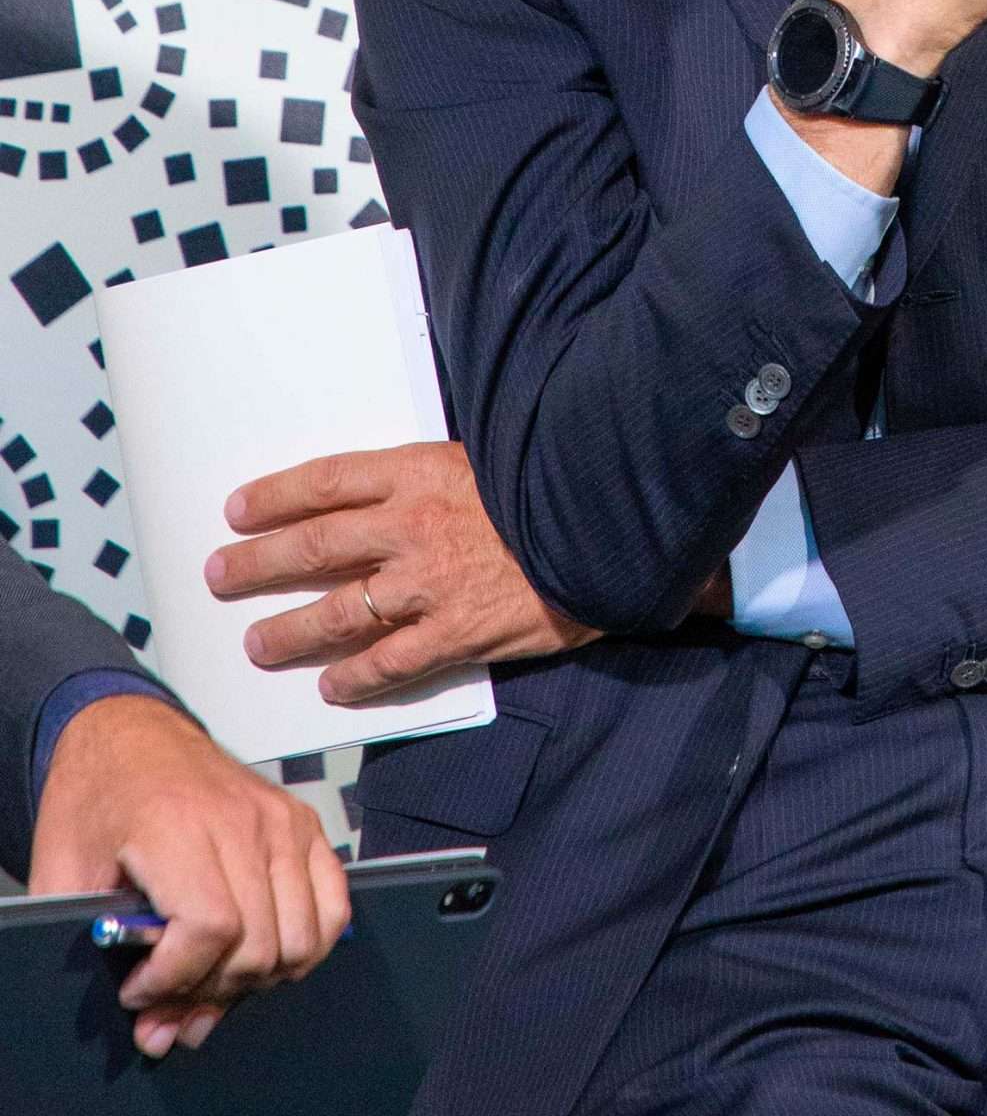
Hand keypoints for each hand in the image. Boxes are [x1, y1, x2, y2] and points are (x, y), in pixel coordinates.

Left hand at [28, 694, 346, 1058]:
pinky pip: (334, 907)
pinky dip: (304, 948)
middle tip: (167, 996)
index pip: (210, 928)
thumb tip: (149, 1023)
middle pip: (257, 946)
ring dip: (254, 980)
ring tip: (210, 975)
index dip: (173, 981)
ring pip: (299, 939)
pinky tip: (261, 954)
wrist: (131, 735)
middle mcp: (242, 819)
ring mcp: (281, 820)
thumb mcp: (64, 870)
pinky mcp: (303, 822)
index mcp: (177, 823)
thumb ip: (94, 947)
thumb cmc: (97, 797)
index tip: (137, 988)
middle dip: (207, 992)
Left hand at [208, 441, 599, 704]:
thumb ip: (433, 474)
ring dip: (289, 630)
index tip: (240, 509)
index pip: (326, 481)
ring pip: (338, 612)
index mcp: (419, 471)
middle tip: (221, 575)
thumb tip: (389, 487)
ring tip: (257, 644)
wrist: (610, 525)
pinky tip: (330, 687)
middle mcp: (412, 525)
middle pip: (314, 545)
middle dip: (258, 562)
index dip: (276, 497)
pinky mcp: (456, 632)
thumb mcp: (488, 455)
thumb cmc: (554, 484)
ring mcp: (429, 583)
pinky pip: (389, 663)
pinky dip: (354, 678)